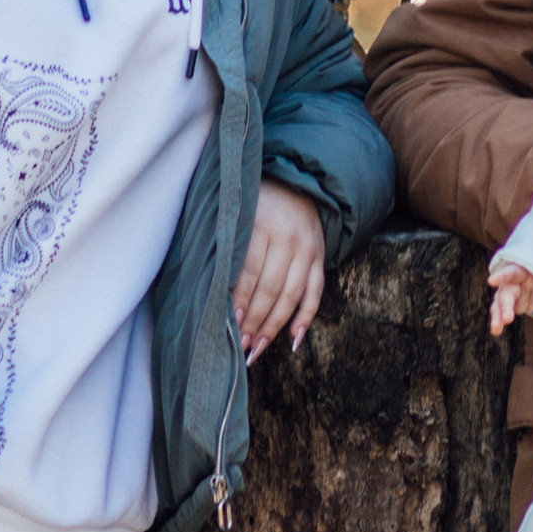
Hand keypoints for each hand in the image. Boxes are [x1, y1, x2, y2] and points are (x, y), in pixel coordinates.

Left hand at [234, 179, 324, 361]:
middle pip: (271, 288)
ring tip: (258, 349)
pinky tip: (294, 339)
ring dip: (274, 326)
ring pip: (292, 295)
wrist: (294, 182)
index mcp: (262, 224)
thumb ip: (227, 245)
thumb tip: (212, 289)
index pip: (249, 270)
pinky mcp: (320, 257)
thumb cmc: (253, 202)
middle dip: (254, 321)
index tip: (228, 325)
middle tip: (240, 346)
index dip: (239, 299)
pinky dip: (306, 317)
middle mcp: (288, 238)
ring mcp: (307, 249)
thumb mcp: (236, 214)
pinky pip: (316, 292)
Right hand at [488, 261, 532, 336]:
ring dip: (497, 317)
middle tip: (507, 319)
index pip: (512, 271)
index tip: (491, 281)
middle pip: (506, 293)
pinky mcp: (509, 305)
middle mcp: (512, 281)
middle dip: (505, 306)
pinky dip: (499, 321)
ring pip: (500, 304)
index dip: (502, 276)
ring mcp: (509, 293)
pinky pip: (501, 313)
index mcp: (521, 270)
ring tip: (496, 328)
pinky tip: (496, 330)